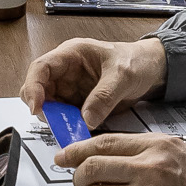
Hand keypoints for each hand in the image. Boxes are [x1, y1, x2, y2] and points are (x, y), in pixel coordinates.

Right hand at [20, 36, 167, 133]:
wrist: (152, 70)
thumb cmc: (137, 61)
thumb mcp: (123, 75)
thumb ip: (104, 97)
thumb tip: (86, 119)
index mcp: (71, 54)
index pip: (40, 68)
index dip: (33, 87)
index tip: (36, 107)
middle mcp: (66, 71)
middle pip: (39, 89)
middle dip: (43, 107)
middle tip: (56, 122)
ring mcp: (71, 88)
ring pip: (49, 106)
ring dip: (56, 119)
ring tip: (72, 128)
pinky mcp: (78, 103)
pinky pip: (65, 116)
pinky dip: (68, 126)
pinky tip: (79, 130)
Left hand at [68, 134, 185, 185]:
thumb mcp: (179, 151)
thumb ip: (145, 151)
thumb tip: (108, 157)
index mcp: (156, 146)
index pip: (102, 143)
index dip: (75, 150)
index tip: (63, 157)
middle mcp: (149, 168)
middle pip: (90, 169)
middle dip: (78, 177)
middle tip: (81, 182)